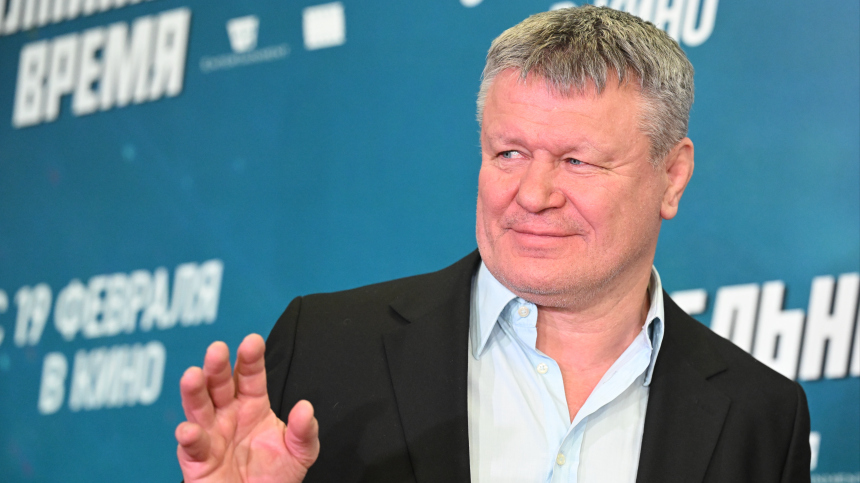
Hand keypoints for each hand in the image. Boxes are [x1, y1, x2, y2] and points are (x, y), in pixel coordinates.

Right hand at [176, 334, 319, 481]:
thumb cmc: (276, 476)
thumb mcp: (300, 453)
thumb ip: (304, 432)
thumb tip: (306, 408)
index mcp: (253, 404)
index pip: (250, 375)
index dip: (251, 358)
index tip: (252, 341)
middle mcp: (228, 413)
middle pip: (220, 384)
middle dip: (217, 366)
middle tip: (217, 350)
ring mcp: (210, 434)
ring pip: (199, 407)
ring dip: (194, 392)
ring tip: (192, 376)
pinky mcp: (197, 459)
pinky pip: (191, 446)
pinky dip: (189, 437)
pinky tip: (189, 430)